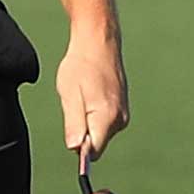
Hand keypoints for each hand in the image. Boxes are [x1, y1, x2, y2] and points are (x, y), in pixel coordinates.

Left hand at [57, 36, 128, 160]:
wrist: (98, 41)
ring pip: (100, 132)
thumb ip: (73, 123)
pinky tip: (90, 94)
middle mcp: (120, 119)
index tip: (71, 130)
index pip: (93, 152)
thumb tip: (75, 148)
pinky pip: (104, 122)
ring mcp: (123, 114)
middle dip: (82, 132)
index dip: (79, 147)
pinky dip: (93, 114)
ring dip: (87, 121)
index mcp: (107, 118)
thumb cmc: (81, 64)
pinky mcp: (122, 108)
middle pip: (97, 143)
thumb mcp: (69, 94)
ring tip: (83, 96)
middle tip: (75, 104)